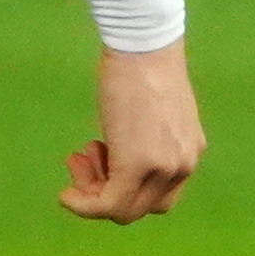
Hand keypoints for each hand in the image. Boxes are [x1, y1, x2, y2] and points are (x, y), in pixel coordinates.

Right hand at [61, 41, 205, 222]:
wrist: (141, 45)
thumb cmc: (141, 66)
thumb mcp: (154, 110)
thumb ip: (149, 138)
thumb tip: (126, 150)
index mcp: (189, 151)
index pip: (160, 195)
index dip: (127, 186)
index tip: (99, 157)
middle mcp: (183, 164)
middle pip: (142, 207)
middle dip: (106, 190)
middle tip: (83, 156)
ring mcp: (164, 167)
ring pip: (124, 210)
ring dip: (92, 194)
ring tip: (78, 156)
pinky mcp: (137, 166)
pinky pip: (108, 204)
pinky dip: (84, 206)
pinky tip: (65, 195)